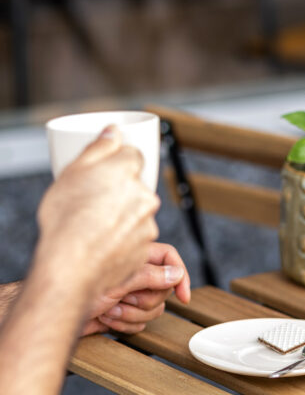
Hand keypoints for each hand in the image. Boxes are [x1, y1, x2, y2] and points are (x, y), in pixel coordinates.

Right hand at [35, 125, 159, 296]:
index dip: (117, 163)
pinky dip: (122, 238)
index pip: (133, 156)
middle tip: (92, 202)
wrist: (72, 264)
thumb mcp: (73, 171)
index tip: (104, 172)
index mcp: (128, 170)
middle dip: (118, 191)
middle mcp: (145, 195)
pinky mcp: (145, 247)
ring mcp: (147, 223)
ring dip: (121, 216)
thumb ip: (99, 147)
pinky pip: (135, 237)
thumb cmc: (66, 217)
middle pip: (135, 186)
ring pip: (136, 213)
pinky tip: (101, 243)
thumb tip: (114, 130)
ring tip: (93, 226)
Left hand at [80, 243, 190, 335]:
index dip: (180, 276)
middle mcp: (134, 275)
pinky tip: (106, 317)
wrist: (55, 312)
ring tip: (109, 307)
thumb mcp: (119, 278)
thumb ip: (151, 275)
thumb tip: (176, 274)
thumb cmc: (76, 286)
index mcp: (135, 256)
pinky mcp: (123, 314)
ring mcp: (129, 295)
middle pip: (163, 290)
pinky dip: (124, 324)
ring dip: (131, 313)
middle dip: (145, 299)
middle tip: (124, 296)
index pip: (169, 260)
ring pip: (153, 310)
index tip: (183, 296)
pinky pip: (141, 325)